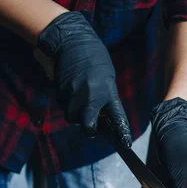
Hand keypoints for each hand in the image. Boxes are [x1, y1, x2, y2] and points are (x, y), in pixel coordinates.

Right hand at [37, 11, 131, 146]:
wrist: (72, 43)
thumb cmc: (95, 58)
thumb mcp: (107, 78)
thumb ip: (106, 97)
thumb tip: (103, 115)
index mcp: (107, 92)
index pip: (117, 118)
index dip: (122, 133)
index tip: (125, 144)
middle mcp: (91, 98)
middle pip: (88, 127)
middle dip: (90, 129)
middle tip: (93, 125)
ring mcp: (73, 97)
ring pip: (73, 118)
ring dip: (77, 115)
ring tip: (81, 99)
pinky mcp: (60, 93)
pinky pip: (64, 107)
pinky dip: (68, 104)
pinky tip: (72, 90)